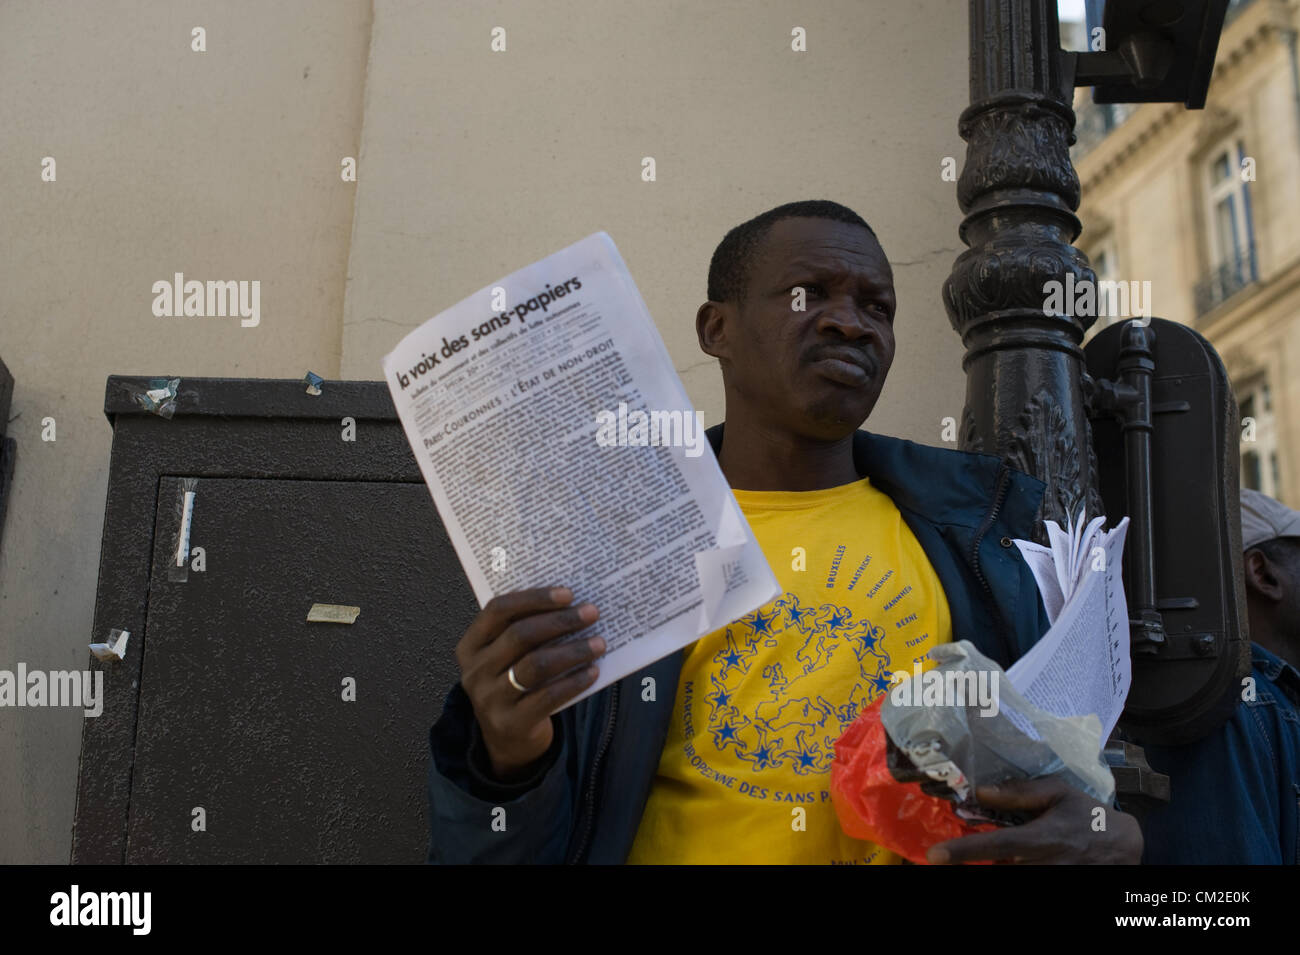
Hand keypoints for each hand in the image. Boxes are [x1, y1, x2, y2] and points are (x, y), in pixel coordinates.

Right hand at [454, 586, 604, 780]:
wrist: (506, 740)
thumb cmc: (513, 684)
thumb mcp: (506, 658)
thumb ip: (525, 632)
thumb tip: (572, 604)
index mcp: (470, 646)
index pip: (498, 610)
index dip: (534, 598)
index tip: (567, 594)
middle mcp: (475, 671)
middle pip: (520, 635)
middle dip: (560, 621)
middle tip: (591, 613)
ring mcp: (490, 699)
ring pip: (536, 665)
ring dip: (573, 650)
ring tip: (598, 643)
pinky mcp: (511, 723)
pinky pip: (548, 697)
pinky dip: (574, 681)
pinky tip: (593, 671)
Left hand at [926, 777, 1142, 864]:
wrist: (1124, 848)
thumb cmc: (1088, 815)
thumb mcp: (1059, 793)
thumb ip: (1019, 792)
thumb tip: (981, 790)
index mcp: (1041, 838)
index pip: (995, 845)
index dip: (963, 851)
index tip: (935, 854)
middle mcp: (1042, 864)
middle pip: (996, 868)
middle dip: (977, 860)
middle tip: (966, 850)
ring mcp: (1049, 880)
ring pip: (1007, 876)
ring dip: (997, 864)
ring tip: (995, 851)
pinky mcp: (1054, 888)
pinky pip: (1021, 881)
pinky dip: (1011, 868)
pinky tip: (1014, 857)